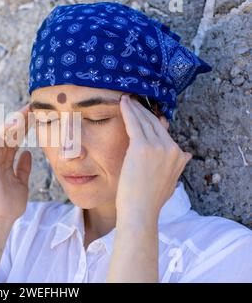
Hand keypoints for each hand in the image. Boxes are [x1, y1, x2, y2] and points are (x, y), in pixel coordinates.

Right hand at [0, 103, 32, 221]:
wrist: (1, 217)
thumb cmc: (10, 203)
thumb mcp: (22, 182)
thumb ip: (23, 167)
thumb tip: (28, 153)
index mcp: (5, 160)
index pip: (16, 138)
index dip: (26, 126)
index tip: (39, 115)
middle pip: (10, 133)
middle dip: (22, 119)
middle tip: (35, 107)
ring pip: (3, 133)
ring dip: (14, 121)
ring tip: (27, 111)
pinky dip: (4, 130)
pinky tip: (16, 123)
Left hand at [116, 95, 191, 223]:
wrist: (140, 211)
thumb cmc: (149, 201)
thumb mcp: (170, 182)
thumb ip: (177, 166)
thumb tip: (186, 154)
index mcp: (178, 156)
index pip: (164, 132)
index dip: (152, 120)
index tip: (143, 111)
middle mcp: (172, 148)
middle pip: (155, 123)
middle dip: (144, 110)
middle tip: (134, 100)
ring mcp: (158, 147)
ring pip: (144, 121)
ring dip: (135, 108)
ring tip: (127, 99)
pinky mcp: (142, 147)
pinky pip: (134, 123)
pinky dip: (128, 111)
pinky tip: (123, 102)